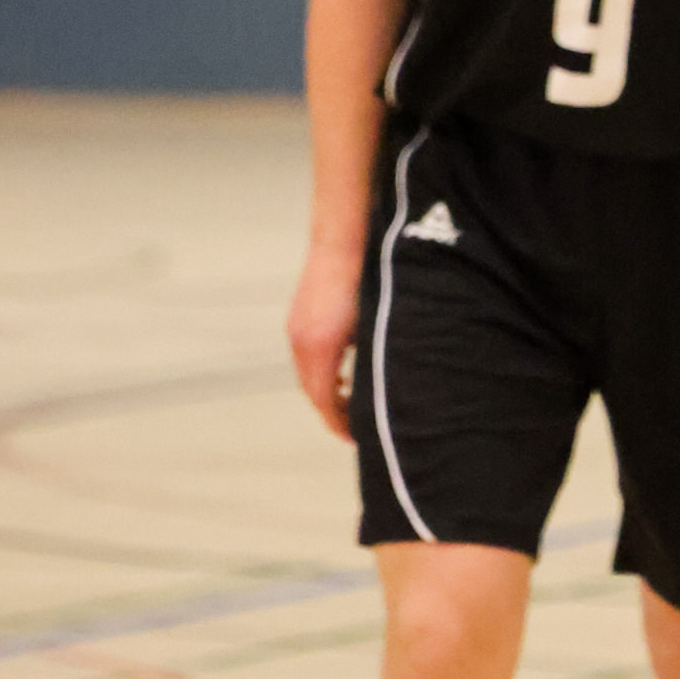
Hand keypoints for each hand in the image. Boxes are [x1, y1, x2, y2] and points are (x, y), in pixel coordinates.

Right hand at [286, 244, 363, 438]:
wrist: (343, 240)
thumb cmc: (367, 280)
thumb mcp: (372, 326)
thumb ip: (370, 360)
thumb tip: (382, 390)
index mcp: (320, 347)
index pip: (323, 399)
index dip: (338, 423)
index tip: (355, 438)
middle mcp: (302, 341)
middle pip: (312, 391)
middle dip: (332, 413)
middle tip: (355, 429)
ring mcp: (297, 329)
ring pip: (308, 375)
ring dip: (326, 393)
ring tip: (350, 406)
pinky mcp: (299, 319)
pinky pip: (307, 358)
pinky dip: (321, 374)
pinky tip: (342, 375)